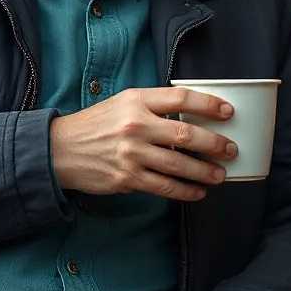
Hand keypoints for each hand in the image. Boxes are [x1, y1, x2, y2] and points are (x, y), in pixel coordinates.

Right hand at [50, 86, 238, 201]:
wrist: (59, 150)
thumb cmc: (96, 124)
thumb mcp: (123, 102)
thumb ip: (154, 105)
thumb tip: (192, 114)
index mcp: (137, 101)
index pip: (181, 98)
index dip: (209, 104)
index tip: (228, 112)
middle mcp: (136, 125)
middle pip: (186, 134)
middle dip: (215, 143)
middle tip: (231, 149)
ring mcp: (131, 154)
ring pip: (179, 165)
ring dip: (205, 171)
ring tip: (220, 174)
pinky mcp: (127, 178)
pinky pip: (164, 187)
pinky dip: (185, 191)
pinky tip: (198, 192)